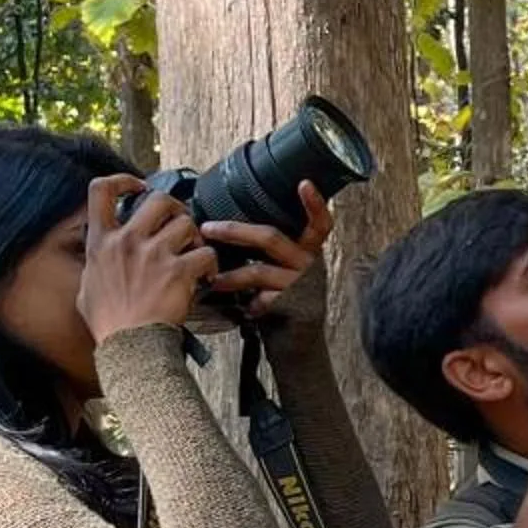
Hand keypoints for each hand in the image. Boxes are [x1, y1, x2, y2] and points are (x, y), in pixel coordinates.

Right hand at [80, 176, 216, 343]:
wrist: (130, 348)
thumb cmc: (110, 324)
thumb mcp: (87, 288)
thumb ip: (95, 265)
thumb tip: (98, 257)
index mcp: (101, 242)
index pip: (101, 190)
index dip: (122, 180)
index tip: (138, 186)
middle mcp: (127, 241)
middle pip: (158, 199)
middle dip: (175, 208)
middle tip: (179, 225)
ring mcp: (154, 254)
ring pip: (187, 223)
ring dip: (195, 237)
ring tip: (193, 254)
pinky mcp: (179, 271)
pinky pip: (206, 253)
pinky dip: (211, 263)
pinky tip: (205, 276)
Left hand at [204, 182, 333, 318]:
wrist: (299, 344)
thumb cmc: (284, 302)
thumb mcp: (283, 271)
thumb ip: (269, 253)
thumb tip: (229, 230)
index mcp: (308, 251)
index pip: (319, 223)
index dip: (314, 204)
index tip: (304, 183)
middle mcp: (309, 264)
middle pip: (270, 238)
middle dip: (234, 231)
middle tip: (207, 228)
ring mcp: (302, 286)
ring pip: (258, 270)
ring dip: (230, 275)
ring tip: (212, 278)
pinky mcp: (294, 307)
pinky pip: (262, 299)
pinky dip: (247, 303)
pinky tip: (242, 308)